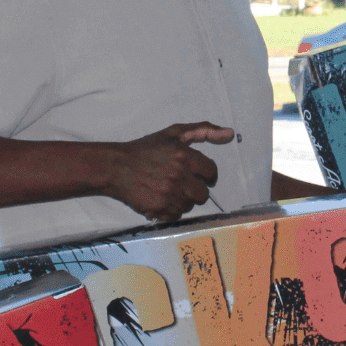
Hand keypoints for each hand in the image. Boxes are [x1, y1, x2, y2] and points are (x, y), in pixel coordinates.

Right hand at [104, 122, 234, 221]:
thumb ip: (204, 130)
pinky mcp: (158, 208)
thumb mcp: (173, 133)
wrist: (116, 167)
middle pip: (204, 194)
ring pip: (190, 205)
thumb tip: (230, 133)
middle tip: (182, 183)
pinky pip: (177, 215)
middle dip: (196, 189)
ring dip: (184, 200)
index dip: (206, 174)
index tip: (198, 174)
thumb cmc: (145, 149)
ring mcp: (168, 194)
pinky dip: (172, 209)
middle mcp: (178, 176)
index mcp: (184, 156)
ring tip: (169, 190)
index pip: (212, 172)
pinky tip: (162, 198)